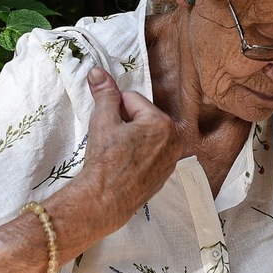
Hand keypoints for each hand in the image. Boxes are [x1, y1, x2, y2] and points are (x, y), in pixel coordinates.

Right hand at [60, 67, 181, 235]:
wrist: (105, 200)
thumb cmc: (104, 161)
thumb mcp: (103, 121)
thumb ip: (105, 94)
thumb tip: (98, 72)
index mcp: (163, 123)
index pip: (133, 99)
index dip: (114, 107)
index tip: (106, 122)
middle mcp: (174, 140)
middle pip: (143, 116)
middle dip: (126, 121)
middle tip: (111, 139)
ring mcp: (171, 159)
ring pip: (147, 135)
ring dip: (132, 137)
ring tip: (117, 152)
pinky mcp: (165, 174)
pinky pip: (150, 153)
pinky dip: (138, 153)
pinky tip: (125, 164)